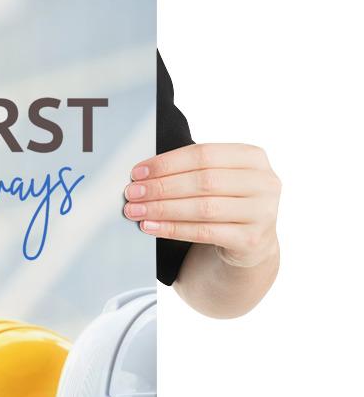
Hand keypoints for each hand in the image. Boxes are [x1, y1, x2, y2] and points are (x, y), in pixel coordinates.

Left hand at [123, 143, 280, 267]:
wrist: (250, 242)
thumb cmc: (225, 202)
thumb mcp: (217, 179)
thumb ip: (190, 170)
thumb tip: (141, 175)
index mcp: (253, 157)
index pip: (204, 154)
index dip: (167, 163)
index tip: (137, 172)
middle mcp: (264, 182)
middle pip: (203, 181)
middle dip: (161, 187)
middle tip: (132, 193)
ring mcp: (263, 212)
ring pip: (203, 208)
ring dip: (162, 209)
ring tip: (135, 211)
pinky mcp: (252, 239)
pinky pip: (205, 232)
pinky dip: (172, 229)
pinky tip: (150, 227)